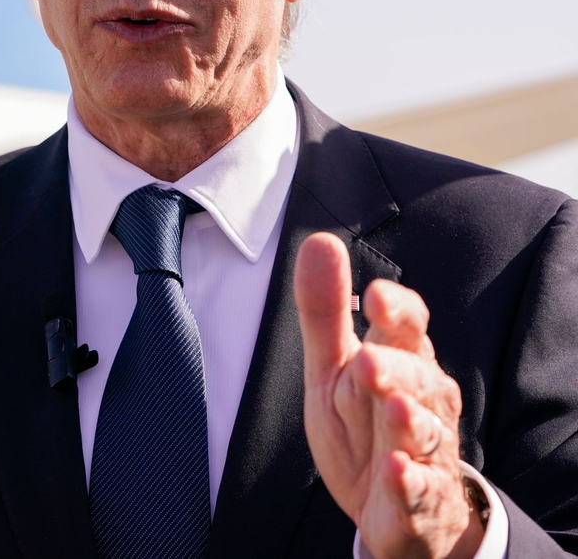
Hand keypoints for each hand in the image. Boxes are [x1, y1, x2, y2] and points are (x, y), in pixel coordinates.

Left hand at [294, 232, 484, 558]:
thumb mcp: (332, 365)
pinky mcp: (421, 499)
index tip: (377, 297)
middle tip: (369, 361)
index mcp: (402, 360)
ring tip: (395, 408)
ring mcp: (426, 452)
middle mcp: (424, 402)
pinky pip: (420, 491)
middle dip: (397, 369)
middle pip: (418, 379)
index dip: (398, 312)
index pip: (409, 328)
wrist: (390, 505)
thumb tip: (320, 240)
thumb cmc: (363, 423)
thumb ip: (325, 309)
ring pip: (426, 432)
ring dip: (411, 422)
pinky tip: (397, 471)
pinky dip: (410, 482)